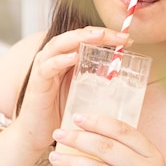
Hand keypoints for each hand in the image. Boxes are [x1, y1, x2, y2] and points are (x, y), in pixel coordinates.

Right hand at [13, 27, 132, 153]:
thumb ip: (94, 78)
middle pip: (75, 35)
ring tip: (99, 36)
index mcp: (66, 56)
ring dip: (80, 38)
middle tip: (121, 36)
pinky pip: (48, 67)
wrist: (37, 132)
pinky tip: (74, 57)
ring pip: (59, 44)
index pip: (87, 37)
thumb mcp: (82, 90)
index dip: (107, 35)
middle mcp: (53, 56)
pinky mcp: (37, 82)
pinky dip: (60, 60)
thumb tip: (117, 71)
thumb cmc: (59, 109)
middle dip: (99, 33)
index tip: (128, 40)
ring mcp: (44, 67)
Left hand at [49, 114, 165, 165]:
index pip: (123, 131)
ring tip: (54, 157)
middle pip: (107, 149)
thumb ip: (129, 152)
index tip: (77, 117)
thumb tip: (90, 134)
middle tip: (59, 134)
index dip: (98, 122)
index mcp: (152, 155)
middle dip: (79, 139)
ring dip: (72, 163)